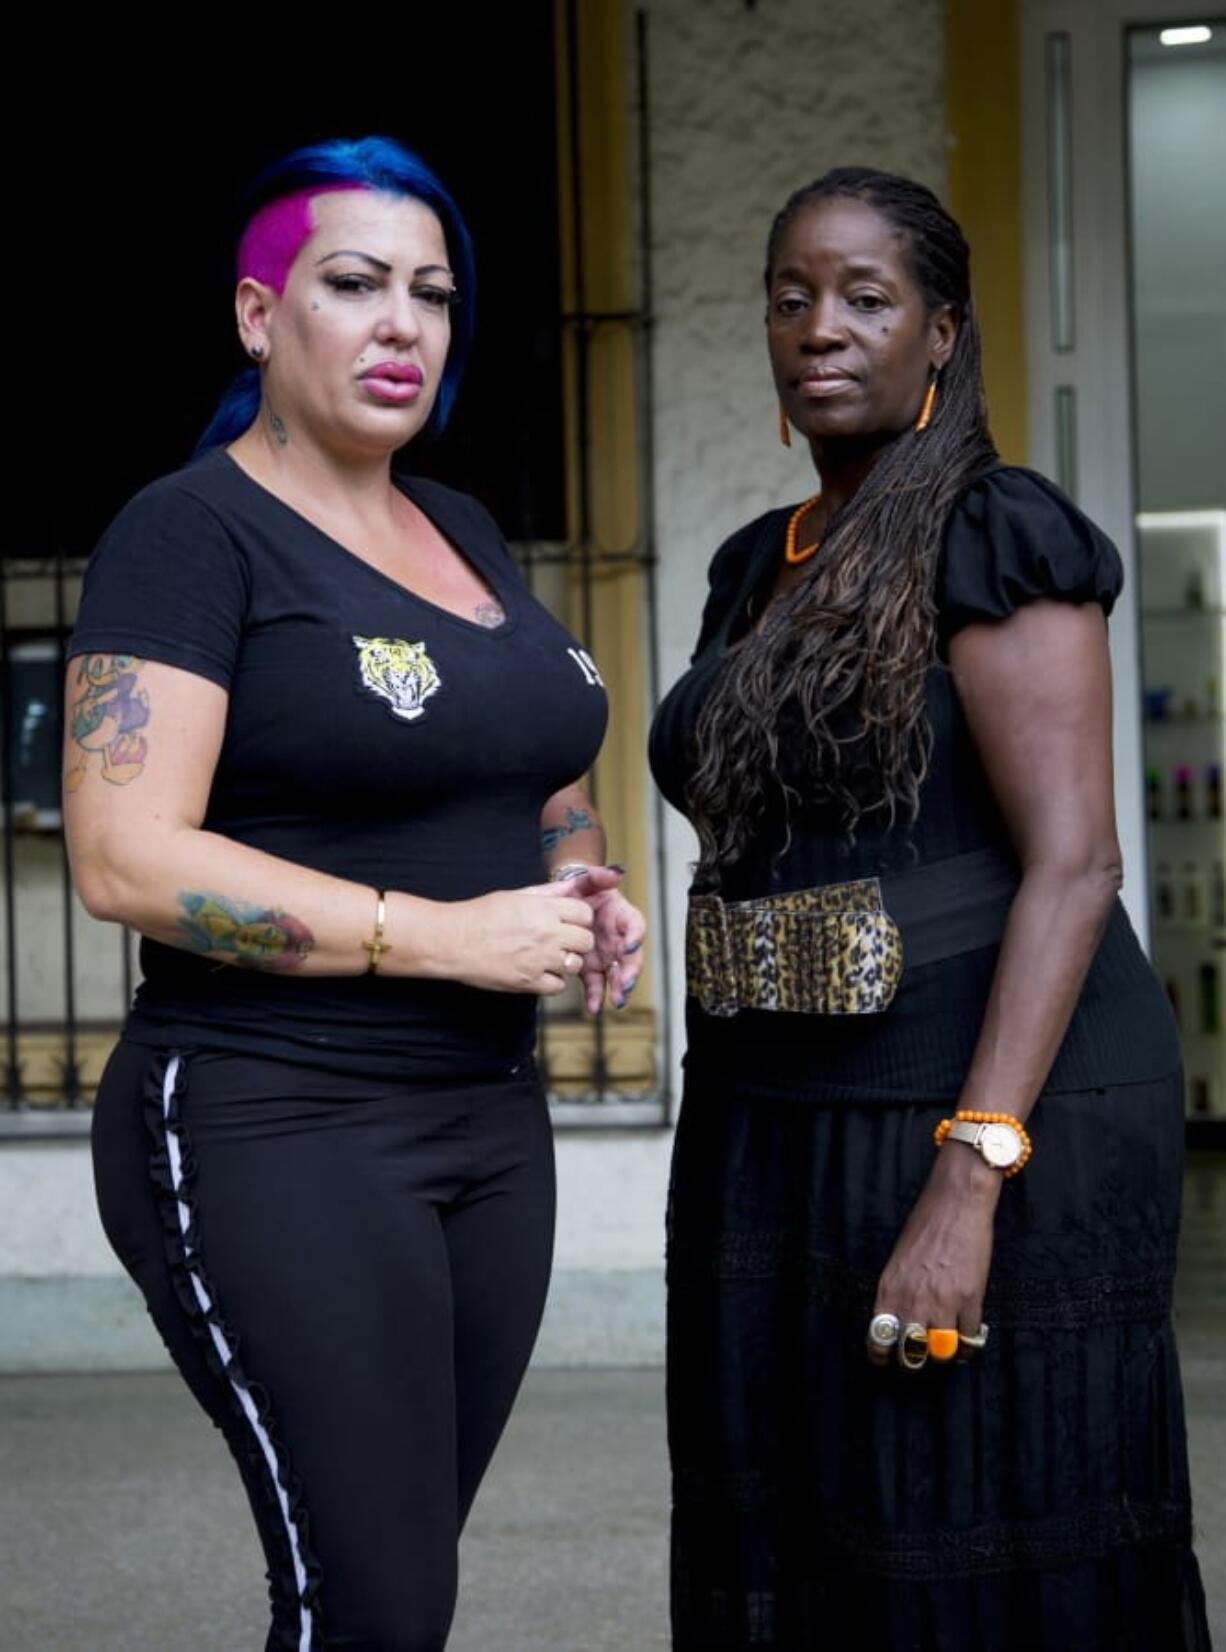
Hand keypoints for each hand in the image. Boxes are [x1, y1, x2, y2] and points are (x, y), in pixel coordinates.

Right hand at [417, 882, 596, 994]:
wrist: (453, 941)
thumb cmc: (480, 915)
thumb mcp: (516, 895)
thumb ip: (548, 893)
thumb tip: (572, 885)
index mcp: (544, 909)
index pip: (585, 913)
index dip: (579, 918)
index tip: (569, 922)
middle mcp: (546, 933)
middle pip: (586, 940)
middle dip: (577, 941)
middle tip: (562, 941)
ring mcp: (539, 959)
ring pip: (576, 965)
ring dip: (566, 962)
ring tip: (549, 957)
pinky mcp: (529, 982)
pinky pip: (559, 986)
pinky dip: (553, 981)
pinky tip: (540, 972)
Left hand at [552, 866, 646, 1012]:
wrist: (566, 905)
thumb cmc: (581, 891)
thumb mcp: (586, 880)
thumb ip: (599, 875)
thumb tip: (615, 872)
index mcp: (622, 917)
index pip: (636, 926)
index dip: (636, 937)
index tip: (630, 945)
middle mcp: (619, 939)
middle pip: (631, 958)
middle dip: (630, 973)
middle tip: (625, 985)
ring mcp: (607, 955)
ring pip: (618, 975)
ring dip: (618, 989)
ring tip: (616, 1001)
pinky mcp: (592, 968)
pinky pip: (597, 984)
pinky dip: (596, 997)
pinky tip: (594, 1008)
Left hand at [868, 1145, 1001, 1366]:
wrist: (956, 1203)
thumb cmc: (925, 1225)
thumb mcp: (898, 1260)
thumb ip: (897, 1292)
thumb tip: (899, 1322)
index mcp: (889, 1289)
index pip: (877, 1339)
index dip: (881, 1357)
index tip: (887, 1361)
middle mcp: (913, 1300)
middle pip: (910, 1355)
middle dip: (914, 1362)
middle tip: (920, 1359)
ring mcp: (943, 1302)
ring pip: (941, 1352)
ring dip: (943, 1354)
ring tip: (946, 1349)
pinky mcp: (970, 1299)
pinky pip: (969, 1339)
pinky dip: (968, 1345)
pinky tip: (967, 1339)